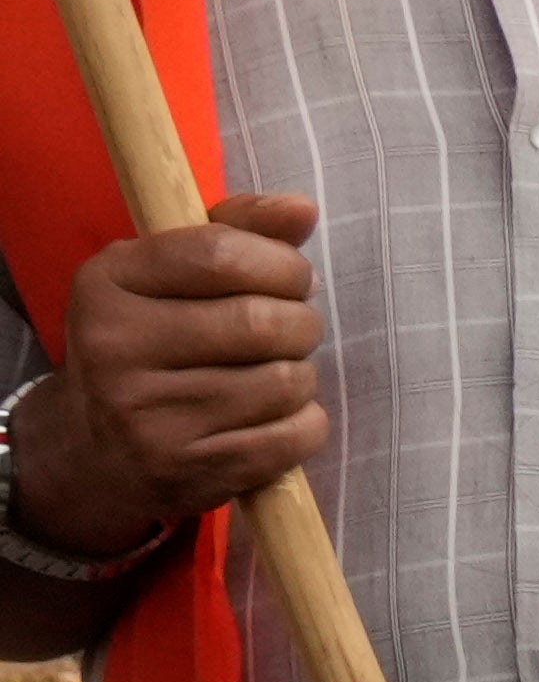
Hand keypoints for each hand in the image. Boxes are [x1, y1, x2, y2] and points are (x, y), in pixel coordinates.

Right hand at [29, 197, 328, 554]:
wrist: (91, 450)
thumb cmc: (150, 343)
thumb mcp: (169, 274)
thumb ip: (238, 230)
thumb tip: (303, 210)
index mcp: (109, 283)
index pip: (222, 254)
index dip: (281, 264)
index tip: (290, 278)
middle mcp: (116, 348)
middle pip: (264, 322)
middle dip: (300, 324)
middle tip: (285, 332)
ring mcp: (148, 417)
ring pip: (287, 381)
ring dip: (300, 376)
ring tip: (268, 375)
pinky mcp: (185, 471)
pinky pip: (293, 437)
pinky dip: (303, 424)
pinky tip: (270, 419)